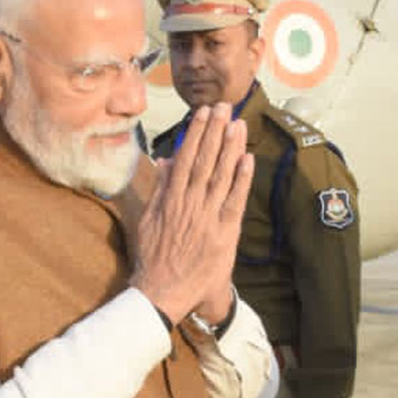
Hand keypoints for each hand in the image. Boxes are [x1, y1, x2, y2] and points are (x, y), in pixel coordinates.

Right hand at [131, 103, 253, 324]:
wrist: (162, 291)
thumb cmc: (154, 258)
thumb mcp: (149, 219)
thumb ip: (160, 188)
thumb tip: (166, 160)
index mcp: (171, 199)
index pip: (185, 158)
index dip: (196, 133)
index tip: (203, 113)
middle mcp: (189, 203)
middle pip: (204, 161)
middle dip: (215, 131)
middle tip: (224, 107)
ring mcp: (207, 217)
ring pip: (220, 175)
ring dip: (230, 148)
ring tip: (237, 124)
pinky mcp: (222, 233)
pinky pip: (234, 201)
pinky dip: (241, 179)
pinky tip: (247, 158)